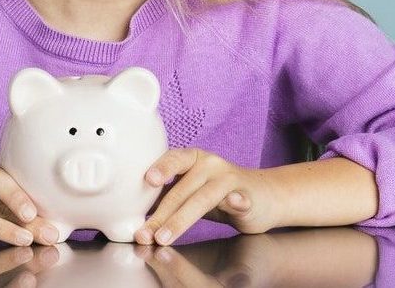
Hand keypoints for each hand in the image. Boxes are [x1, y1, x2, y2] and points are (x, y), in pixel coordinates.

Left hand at [134, 148, 281, 244]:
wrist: (261, 195)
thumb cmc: (217, 193)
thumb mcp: (189, 190)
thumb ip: (165, 196)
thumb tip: (133, 212)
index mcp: (192, 158)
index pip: (173, 159)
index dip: (161, 168)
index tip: (148, 180)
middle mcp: (210, 163)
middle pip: (183, 188)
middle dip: (162, 214)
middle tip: (148, 233)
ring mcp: (229, 178)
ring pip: (203, 198)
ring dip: (182, 219)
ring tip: (166, 236)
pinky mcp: (246, 196)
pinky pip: (240, 199)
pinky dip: (236, 201)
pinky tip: (235, 204)